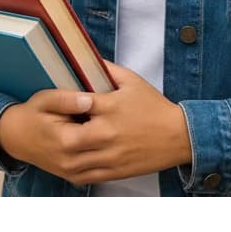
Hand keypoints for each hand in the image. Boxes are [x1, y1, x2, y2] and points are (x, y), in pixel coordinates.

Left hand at [0, 62, 191, 185]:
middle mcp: (109, 133)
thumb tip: (82, 56)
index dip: (60, 104)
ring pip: (75, 160)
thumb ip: (105, 68)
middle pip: (70, 137)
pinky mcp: (116, 170)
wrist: (180, 135)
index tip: (52, 103)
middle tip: (50, 127)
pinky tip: (66, 162)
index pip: (75, 104)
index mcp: (110, 107)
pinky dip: (73, 171)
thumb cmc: (153, 105)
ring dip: (61, 154)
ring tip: (54, 144)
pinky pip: (87, 175)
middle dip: (57, 133)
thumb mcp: (131, 80)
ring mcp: (111, 155)